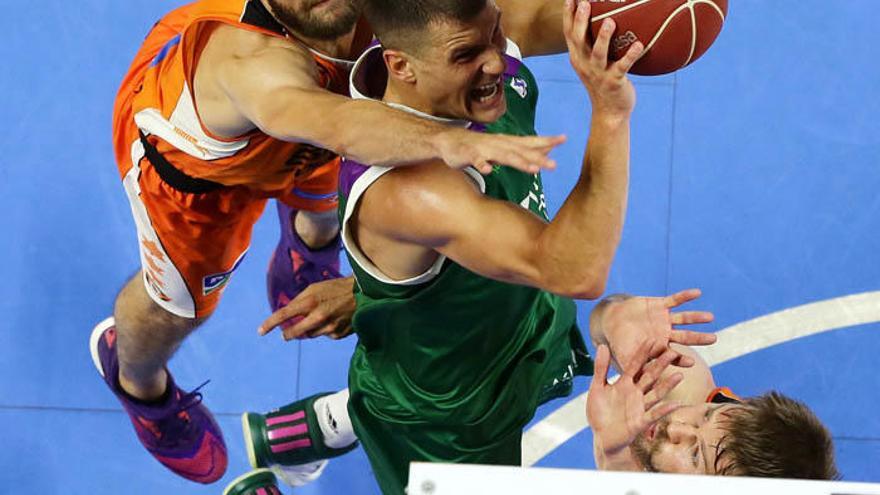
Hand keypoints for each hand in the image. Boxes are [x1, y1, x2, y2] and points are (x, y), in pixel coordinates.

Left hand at [258, 277, 355, 340]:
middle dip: (288, 334)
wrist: (364, 294)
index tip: (261, 331)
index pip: (283, 315)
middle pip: (294, 333)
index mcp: (309, 302)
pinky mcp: (338, 334)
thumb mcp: (316, 288)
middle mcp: (317, 317)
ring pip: (309, 335)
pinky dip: (324, 330)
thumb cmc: (337, 288)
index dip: (270, 324)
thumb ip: (300, 300)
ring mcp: (328, 327)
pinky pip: (324, 335)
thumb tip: (288, 313)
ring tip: (318, 319)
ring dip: (308, 330)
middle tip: (285, 335)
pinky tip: (333, 320)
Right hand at [434, 127, 565, 174]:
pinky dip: (481, 164)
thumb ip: (524, 150)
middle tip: (554, 165)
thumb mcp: (504, 147)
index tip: (564, 139)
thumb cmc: (480, 146)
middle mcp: (499, 143)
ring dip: (518, 161)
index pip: (530, 141)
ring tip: (533, 169)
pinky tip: (487, 171)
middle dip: (538, 157)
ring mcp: (483, 149)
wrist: (449, 140)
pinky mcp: (468, 154)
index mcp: (508, 142)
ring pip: (503, 155)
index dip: (546, 141)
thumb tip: (548, 150)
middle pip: (521, 151)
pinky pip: (475, 160)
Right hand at [562, 0, 642, 116]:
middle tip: (585, 3)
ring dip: (604, 37)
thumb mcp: (593, 63)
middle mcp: (584, 65)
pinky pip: (622, 67)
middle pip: (579, 40)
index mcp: (577, 58)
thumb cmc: (604, 82)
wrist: (610, 112)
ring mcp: (598, 74)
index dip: (568, 16)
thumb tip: (607, 18)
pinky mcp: (614, 82)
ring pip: (598, 54)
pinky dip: (631, 56)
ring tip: (610, 21)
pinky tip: (640, 45)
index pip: (569, 34)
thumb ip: (593, 44)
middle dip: (581, 21)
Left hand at [587, 344, 683, 455]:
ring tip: (679, 375)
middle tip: (673, 351)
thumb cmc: (600, 412)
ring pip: (656, 394)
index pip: (636, 364)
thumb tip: (603, 345)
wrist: (601, 437)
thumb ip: (600, 368)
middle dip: (660, 365)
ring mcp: (639, 407)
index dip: (643, 353)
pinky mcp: (640, 422)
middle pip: (650, 376)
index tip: (652, 338)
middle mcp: (635, 393)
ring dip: (667, 385)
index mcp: (624, 383)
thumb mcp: (597, 387)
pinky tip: (675, 403)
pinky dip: (664, 409)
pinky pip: (653, 415)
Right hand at [598, 289, 715, 375]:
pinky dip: (685, 296)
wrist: (611, 319)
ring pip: (684, 318)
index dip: (681, 359)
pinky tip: (697, 293)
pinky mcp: (660, 304)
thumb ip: (631, 369)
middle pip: (685, 337)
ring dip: (696, 317)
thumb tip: (635, 390)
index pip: (673, 355)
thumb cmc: (618, 342)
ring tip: (710, 317)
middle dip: (699, 338)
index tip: (691, 363)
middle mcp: (666, 334)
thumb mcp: (624, 357)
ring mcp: (664, 319)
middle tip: (713, 339)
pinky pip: (675, 299)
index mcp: (659, 348)